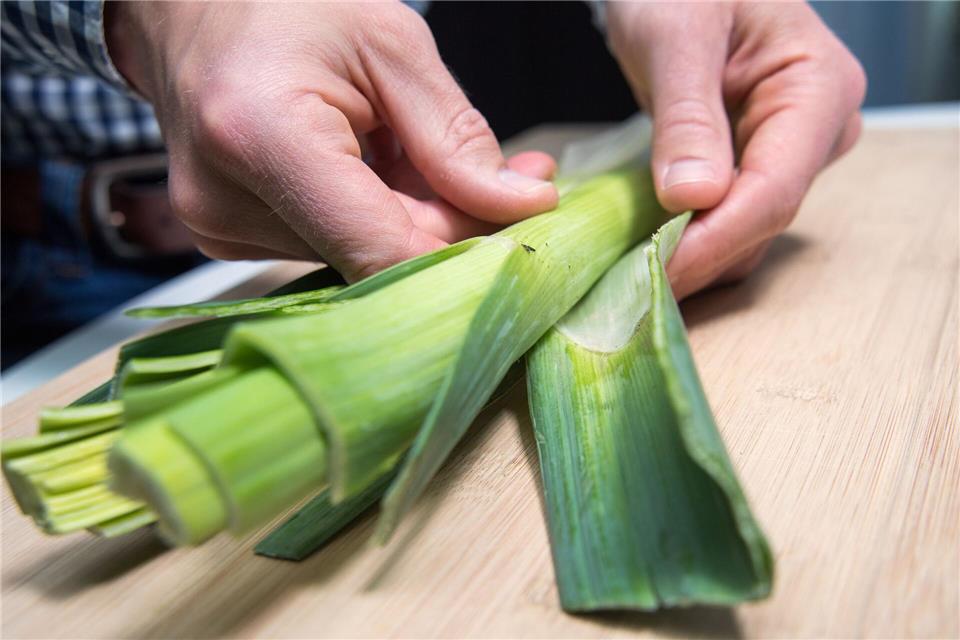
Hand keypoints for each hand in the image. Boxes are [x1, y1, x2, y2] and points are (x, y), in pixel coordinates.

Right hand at [105, 2, 557, 280]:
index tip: (522, 227)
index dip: (463, 254)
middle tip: (513, 179)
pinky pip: (328, 244)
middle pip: (376, 258)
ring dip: (412, 217)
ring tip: (419, 151)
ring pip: (358, 255)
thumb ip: (456, 138)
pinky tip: (377, 166)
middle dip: (452, 225)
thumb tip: (523, 203)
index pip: (381, 251)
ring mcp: (219, 227)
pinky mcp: (225, 235)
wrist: (191, 4)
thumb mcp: (391, 45)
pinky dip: (370, 216)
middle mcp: (226, 201)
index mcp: (263, 137)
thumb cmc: (285, 4)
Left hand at [607, 2, 865, 297]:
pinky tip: (642, 252)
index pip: (774, 189)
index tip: (659, 273)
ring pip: (746, 230)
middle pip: (762, 218)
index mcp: (817, 89)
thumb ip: (686, 117)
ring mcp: (789, 152)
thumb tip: (694, 199)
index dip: (715, 240)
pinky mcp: (755, 165)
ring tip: (626, 276)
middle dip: (698, 255)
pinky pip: (726, 218)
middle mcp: (818, 130)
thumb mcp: (677, 37)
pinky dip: (687, 239)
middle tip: (628, 288)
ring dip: (690, 256)